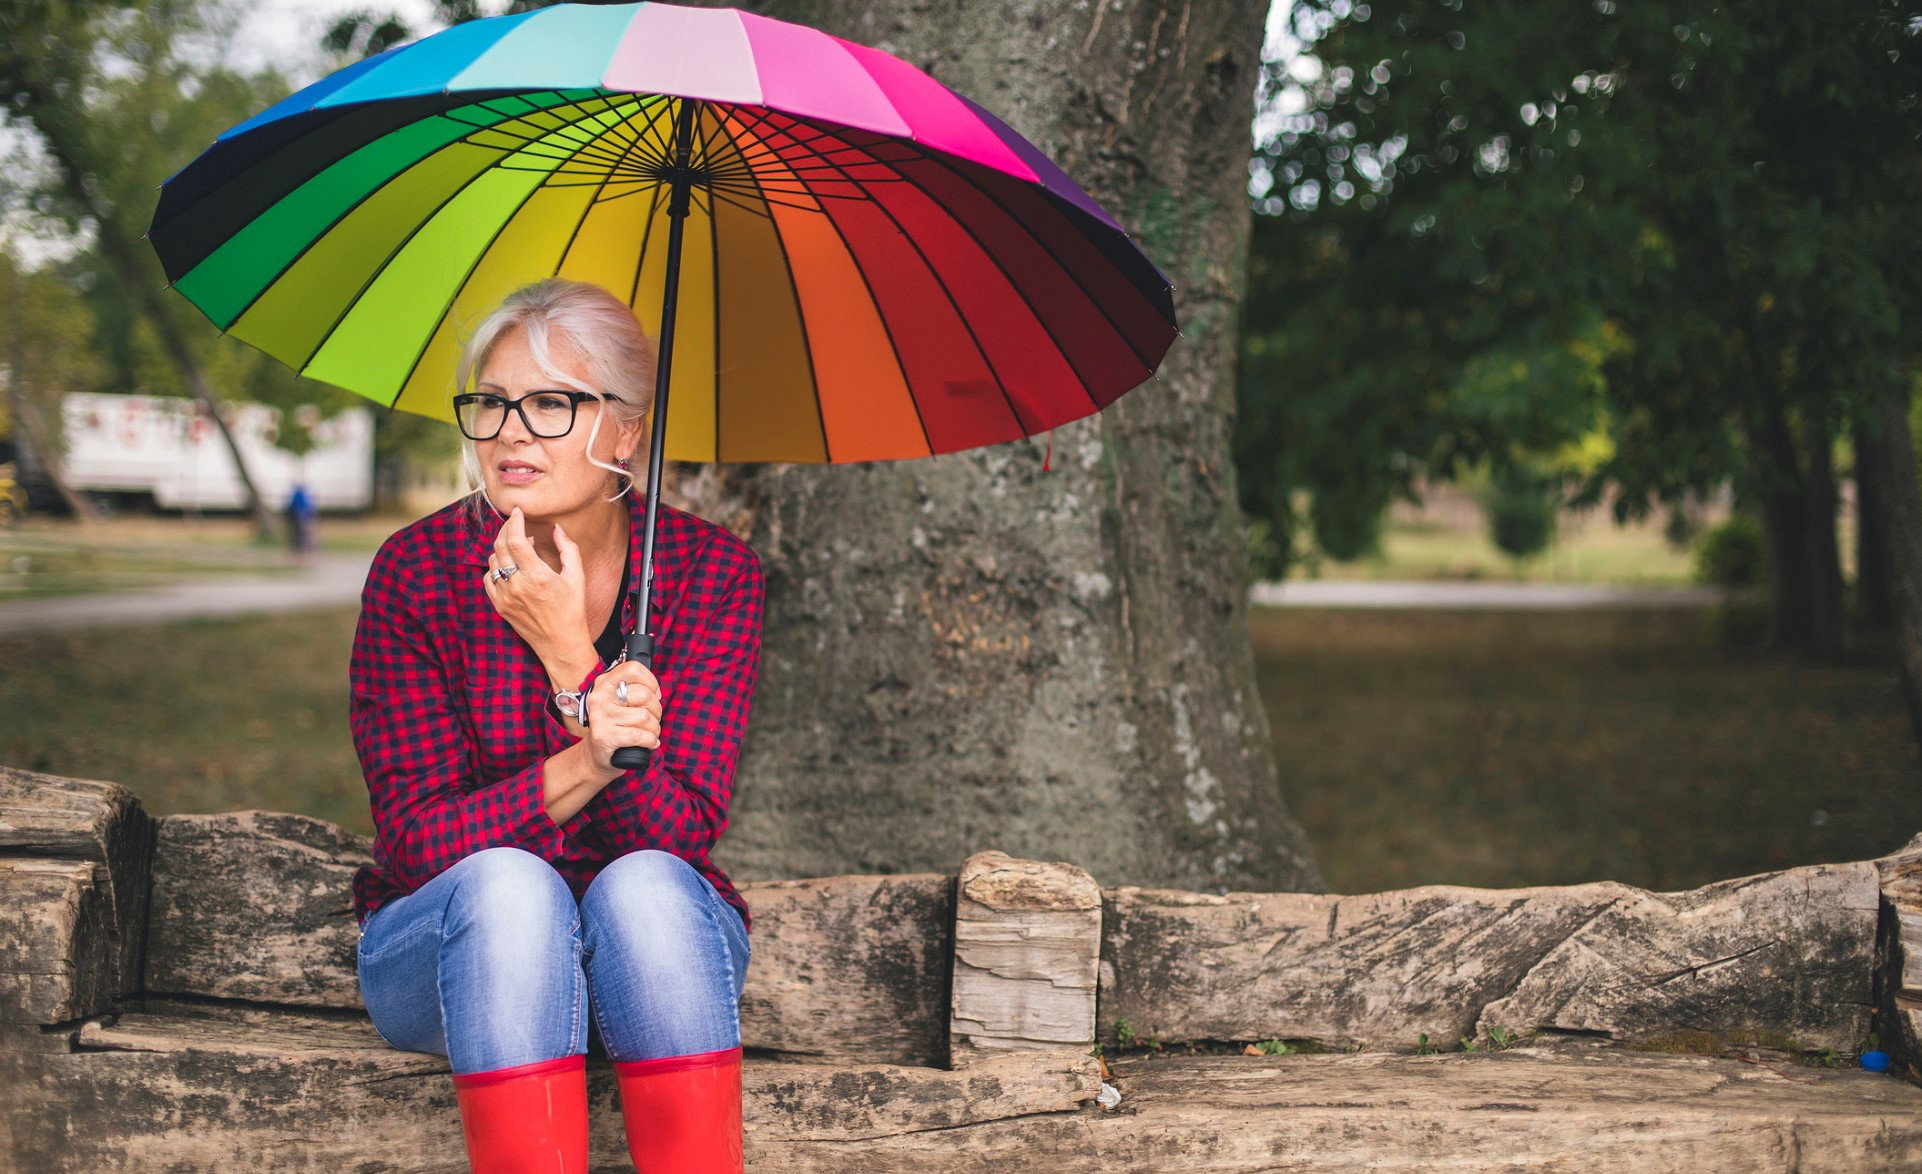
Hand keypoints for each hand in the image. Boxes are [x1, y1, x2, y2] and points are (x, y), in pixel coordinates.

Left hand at [482, 508, 589, 663]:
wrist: (561, 643)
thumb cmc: (573, 610)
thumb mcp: (577, 577)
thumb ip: (568, 549)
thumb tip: (557, 529)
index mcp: (538, 576)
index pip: (516, 540)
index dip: (514, 522)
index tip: (517, 512)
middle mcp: (518, 586)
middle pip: (500, 547)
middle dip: (505, 529)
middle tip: (514, 522)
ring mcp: (505, 597)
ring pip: (493, 561)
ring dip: (502, 548)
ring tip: (517, 546)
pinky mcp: (499, 606)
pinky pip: (489, 578)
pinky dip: (496, 567)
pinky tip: (509, 567)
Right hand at [581, 660, 663, 776]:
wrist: (595, 755)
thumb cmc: (615, 726)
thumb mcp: (620, 702)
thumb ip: (634, 689)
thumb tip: (656, 691)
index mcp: (604, 683)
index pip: (632, 668)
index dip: (650, 681)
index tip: (654, 694)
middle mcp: (599, 697)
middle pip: (644, 694)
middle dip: (656, 710)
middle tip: (652, 719)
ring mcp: (600, 717)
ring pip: (644, 717)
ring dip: (654, 728)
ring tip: (649, 733)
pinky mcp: (604, 736)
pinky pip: (640, 735)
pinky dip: (651, 741)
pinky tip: (649, 743)